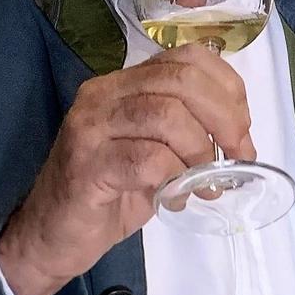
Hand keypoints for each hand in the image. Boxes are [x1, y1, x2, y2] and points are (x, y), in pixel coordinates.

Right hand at [0, 45, 256, 294]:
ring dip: (200, 151)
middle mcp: (104, 94)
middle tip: (236, 158)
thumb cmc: (109, 194)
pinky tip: (174, 198)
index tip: (242, 131)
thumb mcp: (157, 154)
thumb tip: (241, 139)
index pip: (187, 58)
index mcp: (124, 83)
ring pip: (167, 115)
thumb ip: (191, 134)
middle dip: (225, 119)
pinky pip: (147, 159)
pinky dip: (174, 178)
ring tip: (204, 183)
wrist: (52, 236)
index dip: (228, 90)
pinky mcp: (86, 165)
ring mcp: (90, 126)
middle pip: (182, 80)